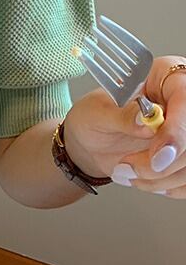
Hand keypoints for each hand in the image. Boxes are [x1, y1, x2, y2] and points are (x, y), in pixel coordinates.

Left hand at [64, 55, 185, 196]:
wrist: (90, 142)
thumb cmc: (92, 118)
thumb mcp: (96, 113)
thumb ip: (120, 115)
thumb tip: (144, 118)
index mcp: (165, 77)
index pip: (185, 97)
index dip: (177, 130)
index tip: (158, 155)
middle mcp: (182, 104)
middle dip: (163, 161)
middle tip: (128, 166)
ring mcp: (184, 132)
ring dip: (159, 177)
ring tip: (125, 171)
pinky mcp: (183, 156)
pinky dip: (165, 187)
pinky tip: (140, 179)